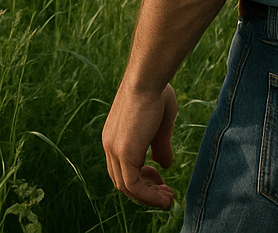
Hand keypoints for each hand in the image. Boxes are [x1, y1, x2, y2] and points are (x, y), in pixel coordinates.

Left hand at [102, 81, 177, 208]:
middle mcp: (110, 145)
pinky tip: (164, 198)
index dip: (141, 179)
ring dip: (148, 197)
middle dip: (145, 192)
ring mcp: (114, 149)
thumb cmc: (156, 93)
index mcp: (115, 137)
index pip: (121, 168)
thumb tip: (164, 165)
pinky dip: (149, 196)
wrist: (148, 78)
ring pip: (126, 187)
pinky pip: (133, 185)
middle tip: (166, 194)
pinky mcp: (124, 152)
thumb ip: (159, 146)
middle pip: (122, 180)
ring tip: (168, 199)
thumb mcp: (159, 125)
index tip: (160, 180)